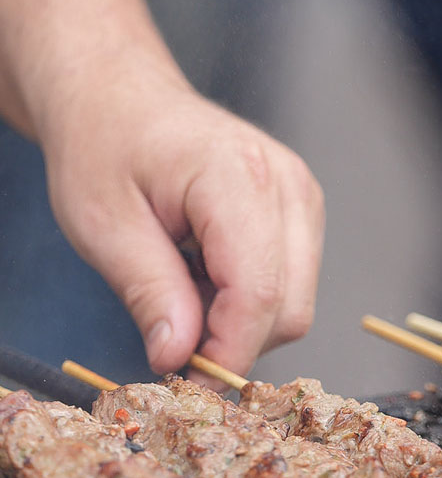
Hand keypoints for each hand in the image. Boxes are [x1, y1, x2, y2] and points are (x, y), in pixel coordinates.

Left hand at [39, 51, 324, 376]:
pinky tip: (206, 278)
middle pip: (289, 308)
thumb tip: (179, 360)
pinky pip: (293, 282)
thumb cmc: (104, 146)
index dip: (224, 354)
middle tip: (171, 341)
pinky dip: (251, 301)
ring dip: (241, 324)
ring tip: (184, 295)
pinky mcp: (301, 207)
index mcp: (238, 176)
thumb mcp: (103, 225)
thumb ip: (149, 293)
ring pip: (296, 303)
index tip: (181, 380)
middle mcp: (287, 183)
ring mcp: (302, 194)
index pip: (258, 294)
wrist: (121, 96)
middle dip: (233, 344)